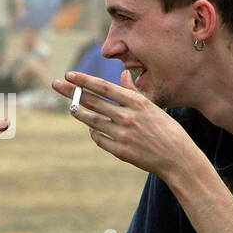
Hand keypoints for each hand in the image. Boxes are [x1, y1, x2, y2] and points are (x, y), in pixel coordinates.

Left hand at [55, 70, 192, 179]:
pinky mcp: (120, 151)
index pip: (103, 87)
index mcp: (136, 102)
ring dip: (79, 112)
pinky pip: (99, 139)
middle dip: (71, 91)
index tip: (69, 74)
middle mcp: (127, 117)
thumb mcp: (152, 106)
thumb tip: (123, 75)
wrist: (177, 158)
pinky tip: (92, 129)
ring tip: (71, 107)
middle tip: (55, 84)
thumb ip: (133, 92)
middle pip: (92, 101)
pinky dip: (94, 132)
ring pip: (92, 121)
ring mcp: (122, 135)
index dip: (84, 80)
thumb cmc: (166, 129)